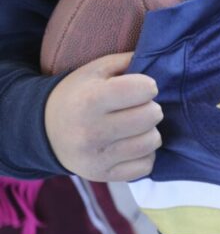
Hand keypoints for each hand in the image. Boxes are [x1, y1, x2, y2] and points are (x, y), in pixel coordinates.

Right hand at [44, 53, 162, 181]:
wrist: (45, 131)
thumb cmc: (79, 94)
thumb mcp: (95, 70)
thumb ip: (127, 60)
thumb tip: (160, 58)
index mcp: (90, 100)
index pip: (145, 89)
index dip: (147, 86)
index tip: (138, 88)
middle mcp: (92, 131)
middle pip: (152, 115)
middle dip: (150, 108)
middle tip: (138, 108)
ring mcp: (97, 157)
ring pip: (152, 142)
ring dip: (149, 132)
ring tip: (135, 127)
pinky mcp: (104, 175)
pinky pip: (146, 166)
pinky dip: (144, 155)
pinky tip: (131, 145)